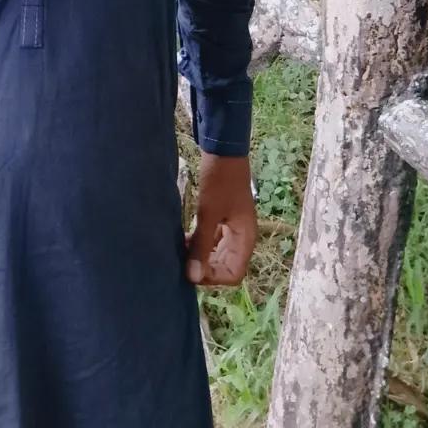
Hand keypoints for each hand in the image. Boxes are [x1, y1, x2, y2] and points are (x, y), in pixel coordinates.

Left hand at [184, 153, 256, 287]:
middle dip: (205, 267)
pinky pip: (214, 241)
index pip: (233, 274)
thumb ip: (201, 245)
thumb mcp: (208, 213)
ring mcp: (234, 228)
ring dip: (201, 255)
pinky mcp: (224, 219)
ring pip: (218, 254)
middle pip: (226, 266)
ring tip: (181, 249)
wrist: (223, 150)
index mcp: (245, 238)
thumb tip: (193, 277)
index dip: (213, 276)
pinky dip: (201, 243)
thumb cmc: (219, 180)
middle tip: (183, 260)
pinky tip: (185, 238)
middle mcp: (242, 237)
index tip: (192, 267)